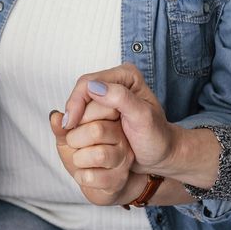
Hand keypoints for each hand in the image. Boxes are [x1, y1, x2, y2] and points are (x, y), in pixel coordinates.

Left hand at [50, 100, 148, 206]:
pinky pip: (92, 176)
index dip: (77, 115)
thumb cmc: (83, 155)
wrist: (94, 183)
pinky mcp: (119, 179)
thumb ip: (62, 127)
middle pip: (97, 130)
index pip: (99, 107)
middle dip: (74, 139)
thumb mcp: (68, 137)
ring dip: (79, 159)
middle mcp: (123, 136)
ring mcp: (123, 158)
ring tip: (79, 160)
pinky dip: (80, 176)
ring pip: (99, 155)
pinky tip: (84, 174)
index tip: (69, 125)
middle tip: (73, 144)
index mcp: (112, 119)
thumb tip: (55, 117)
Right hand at [60, 64, 180, 174]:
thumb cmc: (157, 138)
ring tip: (83, 140)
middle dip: (79, 115)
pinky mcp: (102, 110)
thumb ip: (120, 99)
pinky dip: (80, 128)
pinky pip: (82, 116)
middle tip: (82, 136)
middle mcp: (115, 81)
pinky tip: (82, 139)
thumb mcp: (143, 118)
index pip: (88, 82)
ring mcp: (108, 96)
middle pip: (81, 94)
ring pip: (80, 107)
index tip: (70, 125)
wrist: (161, 153)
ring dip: (79, 124)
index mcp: (126, 75)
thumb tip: (93, 88)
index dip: (75, 102)